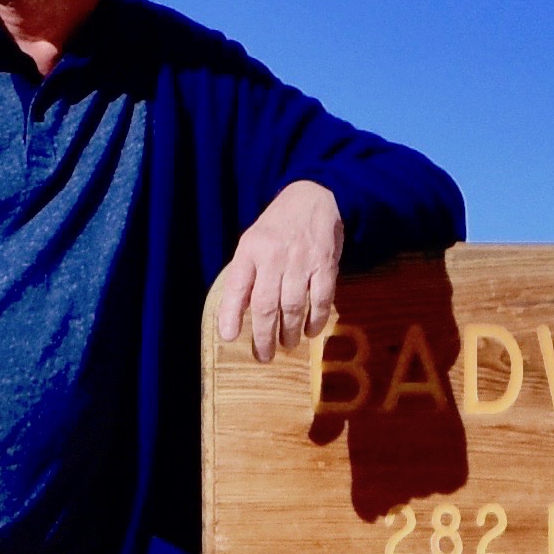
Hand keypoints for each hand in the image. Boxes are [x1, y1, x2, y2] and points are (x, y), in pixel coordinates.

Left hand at [207, 179, 344, 361]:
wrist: (314, 197)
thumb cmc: (278, 226)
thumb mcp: (253, 242)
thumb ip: (246, 274)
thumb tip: (235, 314)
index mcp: (251, 248)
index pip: (238, 286)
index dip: (231, 314)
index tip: (229, 337)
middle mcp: (274, 255)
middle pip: (266, 304)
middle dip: (264, 335)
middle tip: (264, 355)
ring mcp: (302, 260)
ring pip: (293, 306)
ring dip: (289, 332)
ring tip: (287, 345)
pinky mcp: (325, 264)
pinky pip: (321, 299)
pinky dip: (316, 320)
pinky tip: (311, 331)